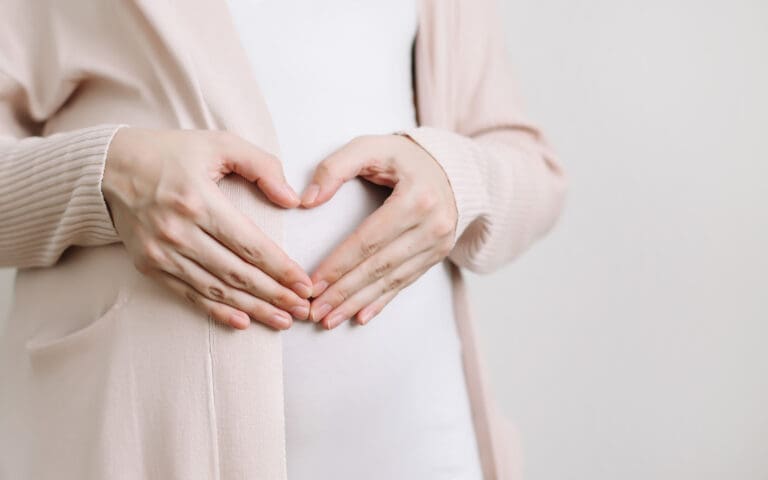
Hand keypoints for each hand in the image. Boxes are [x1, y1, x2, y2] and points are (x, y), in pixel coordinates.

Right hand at [102, 127, 312, 329]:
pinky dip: (217, 311)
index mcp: (199, 201)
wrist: (107, 168)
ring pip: (216, 290)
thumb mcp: (218, 144)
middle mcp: (179, 232)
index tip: (304, 283)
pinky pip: (189, 295)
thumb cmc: (170, 153)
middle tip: (302, 309)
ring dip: (253, 309)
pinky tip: (242, 322)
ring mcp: (162, 252)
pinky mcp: (150, 265)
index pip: (250, 244)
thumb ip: (261, 166)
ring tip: (281, 320)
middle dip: (275, 295)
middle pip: (237, 273)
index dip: (281, 269)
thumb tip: (292, 199)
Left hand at [299, 134, 456, 328]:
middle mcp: (432, 225)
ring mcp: (439, 243)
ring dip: (358, 302)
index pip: (368, 239)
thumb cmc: (402, 157)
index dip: (338, 264)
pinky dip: (382, 301)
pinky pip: (406, 282)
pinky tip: (360, 316)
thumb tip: (307, 201)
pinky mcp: (438, 255)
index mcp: (415, 198)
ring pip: (392, 279)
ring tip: (329, 319)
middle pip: (379, 266)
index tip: (311, 284)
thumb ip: (335, 167)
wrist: (451, 168)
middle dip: (343, 291)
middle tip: (314, 311)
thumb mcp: (370, 147)